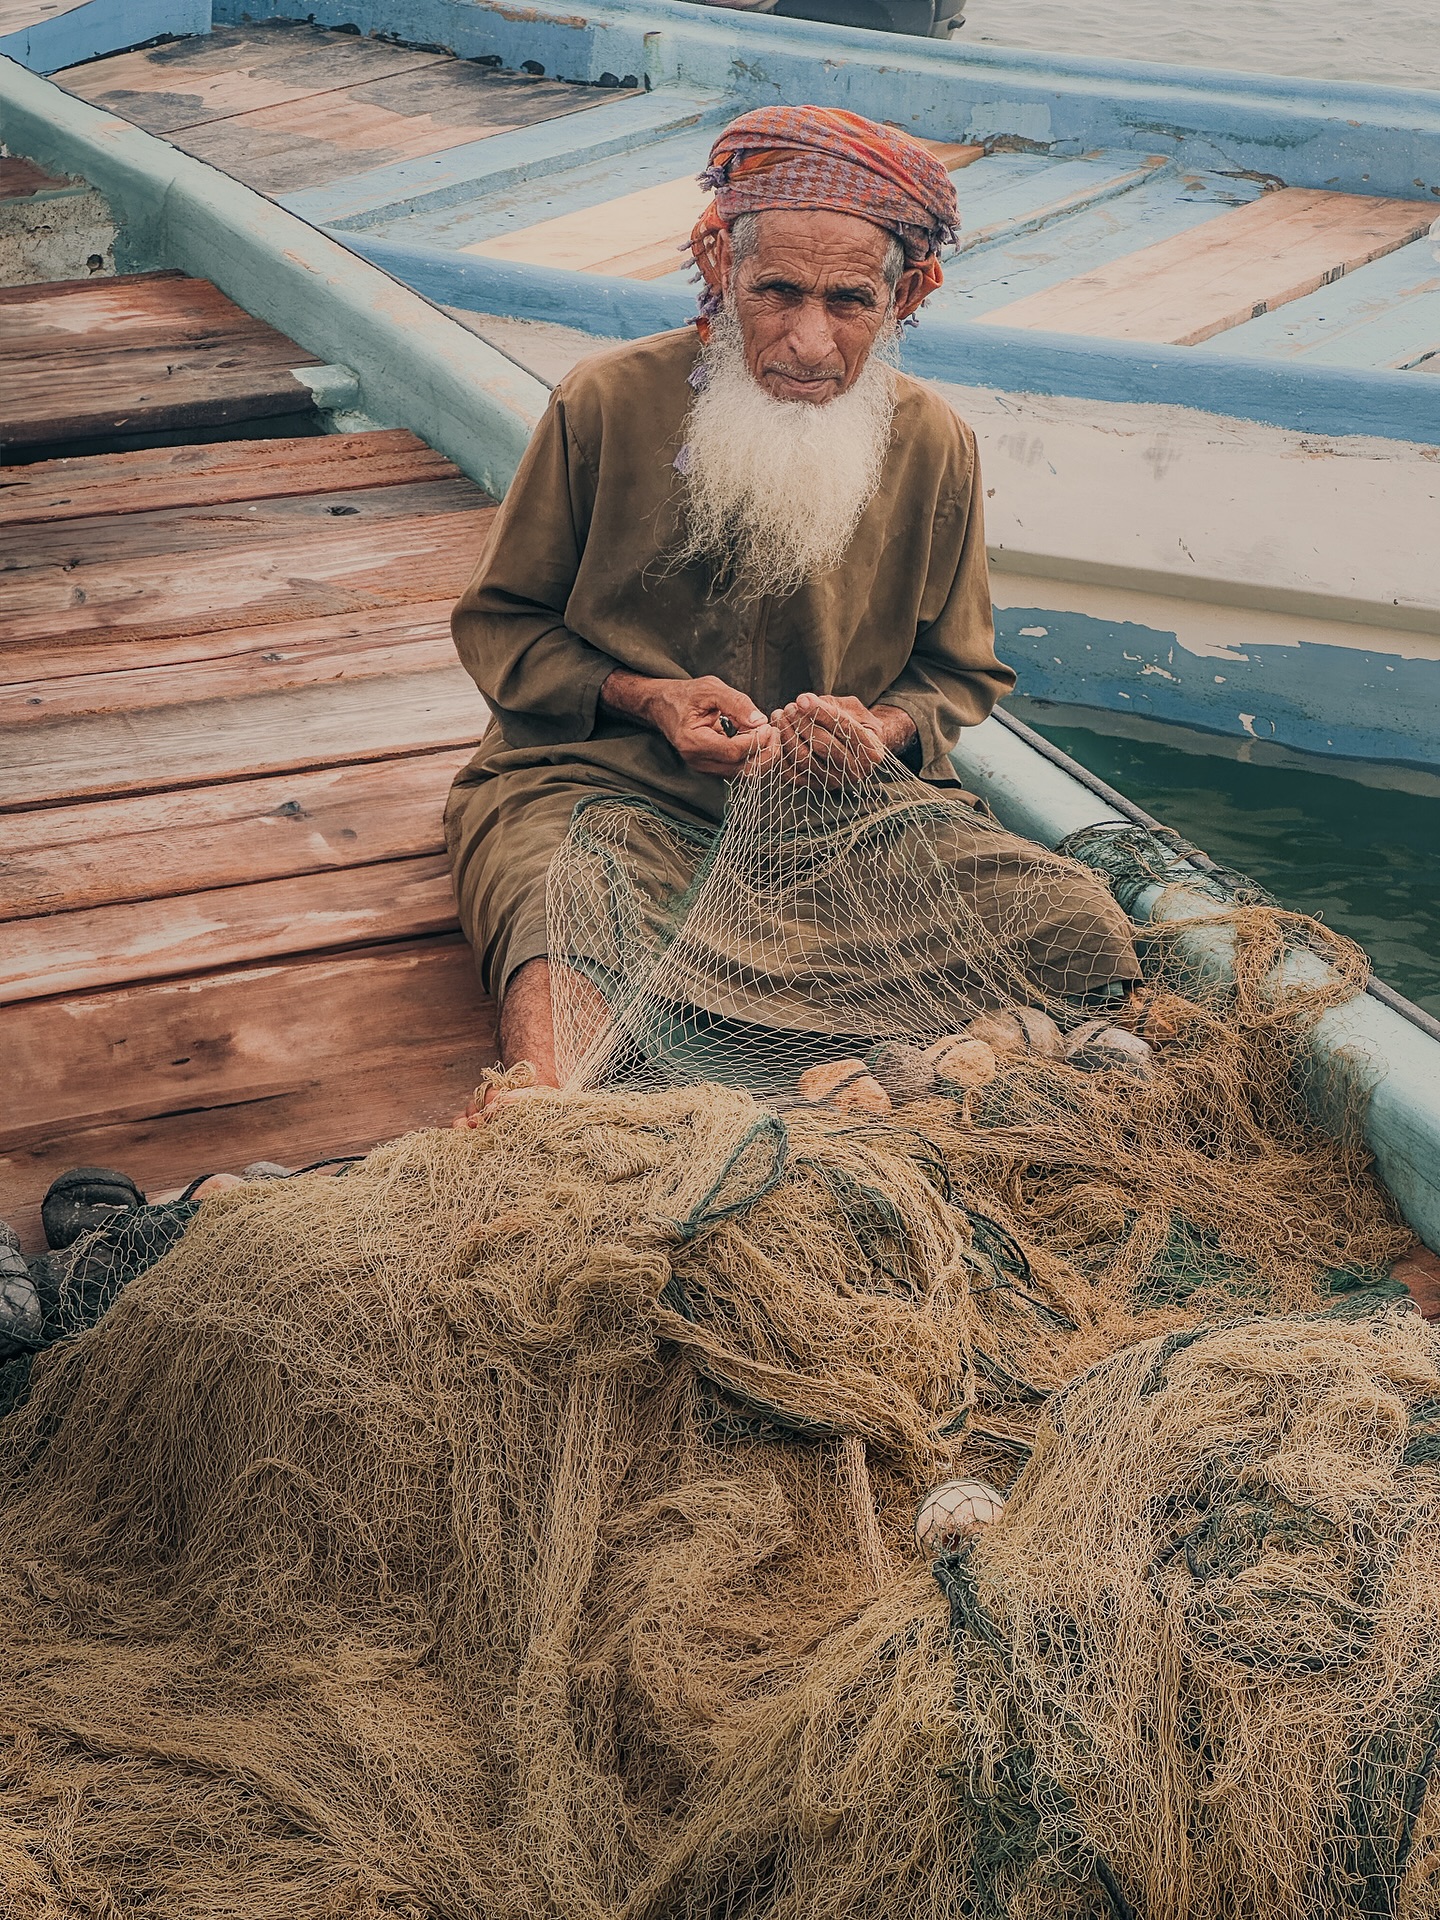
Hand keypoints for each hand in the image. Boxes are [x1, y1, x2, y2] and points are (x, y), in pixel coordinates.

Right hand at [602, 670, 778, 776]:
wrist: (663, 705)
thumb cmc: (686, 695)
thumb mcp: (711, 689)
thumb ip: (737, 703)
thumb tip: (761, 721)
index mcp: (693, 742)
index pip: (733, 751)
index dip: (756, 741)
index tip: (769, 726)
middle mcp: (698, 760)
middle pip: (741, 769)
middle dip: (765, 753)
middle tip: (776, 732)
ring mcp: (704, 766)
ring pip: (742, 773)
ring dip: (762, 756)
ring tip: (770, 734)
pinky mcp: (711, 766)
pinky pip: (738, 768)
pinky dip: (753, 756)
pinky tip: (759, 739)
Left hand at [770, 693, 912, 786]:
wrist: (856, 749)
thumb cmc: (854, 723)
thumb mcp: (851, 709)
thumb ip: (829, 704)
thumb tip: (802, 702)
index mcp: (871, 751)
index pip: (843, 728)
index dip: (820, 712)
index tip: (802, 699)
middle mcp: (855, 771)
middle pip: (822, 745)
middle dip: (801, 723)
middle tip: (789, 708)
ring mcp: (833, 782)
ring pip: (804, 759)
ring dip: (787, 735)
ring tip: (780, 716)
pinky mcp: (814, 787)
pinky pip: (790, 774)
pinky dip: (780, 753)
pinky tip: (776, 734)